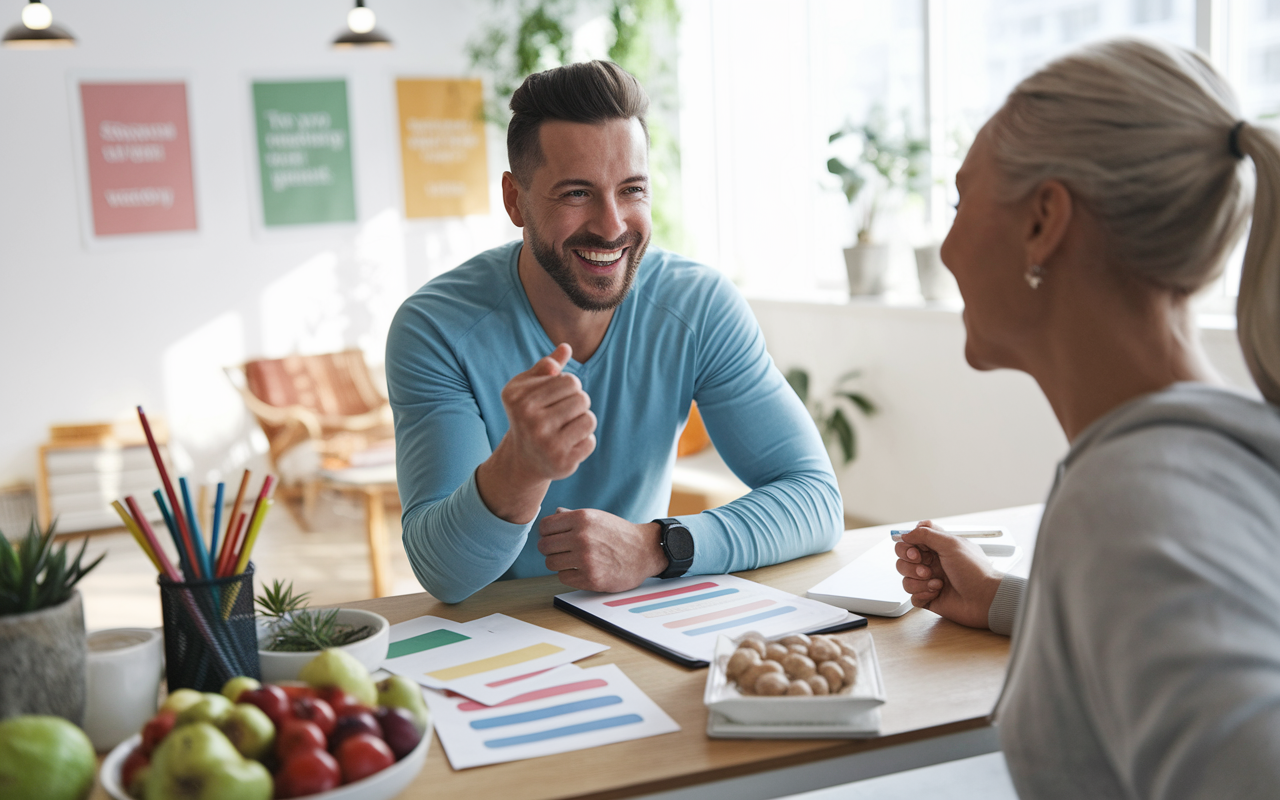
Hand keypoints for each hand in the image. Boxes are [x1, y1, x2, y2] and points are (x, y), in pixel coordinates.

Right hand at [497, 344, 596, 480]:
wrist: (523, 458)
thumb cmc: (528, 414)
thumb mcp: (528, 387)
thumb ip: (545, 366)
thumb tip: (565, 347)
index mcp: (520, 399)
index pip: (570, 381)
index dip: (569, 387)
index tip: (556, 398)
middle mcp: (530, 421)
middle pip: (582, 398)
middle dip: (577, 404)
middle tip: (562, 415)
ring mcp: (547, 444)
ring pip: (589, 419)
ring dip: (582, 421)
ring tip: (567, 428)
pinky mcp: (562, 462)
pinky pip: (590, 441)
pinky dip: (584, 441)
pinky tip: (568, 445)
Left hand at [538, 508, 666, 591]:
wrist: (645, 551)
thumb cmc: (619, 534)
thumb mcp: (597, 517)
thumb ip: (572, 516)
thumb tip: (553, 514)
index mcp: (582, 518)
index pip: (544, 526)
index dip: (546, 533)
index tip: (553, 537)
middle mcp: (582, 537)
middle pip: (544, 546)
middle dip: (551, 549)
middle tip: (563, 550)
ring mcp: (586, 559)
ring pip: (550, 563)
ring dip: (559, 563)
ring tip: (573, 560)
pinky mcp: (590, 578)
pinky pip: (563, 578)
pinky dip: (570, 575)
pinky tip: (582, 569)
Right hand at [894, 520, 1002, 629]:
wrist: (986, 599)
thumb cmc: (975, 571)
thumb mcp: (951, 544)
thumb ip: (926, 534)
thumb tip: (906, 534)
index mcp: (938, 548)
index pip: (912, 541)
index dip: (908, 545)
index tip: (916, 550)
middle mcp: (933, 563)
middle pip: (904, 560)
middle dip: (910, 565)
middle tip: (926, 568)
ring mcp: (930, 581)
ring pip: (906, 578)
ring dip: (918, 581)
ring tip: (936, 582)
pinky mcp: (929, 598)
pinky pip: (913, 597)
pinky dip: (922, 594)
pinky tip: (936, 592)